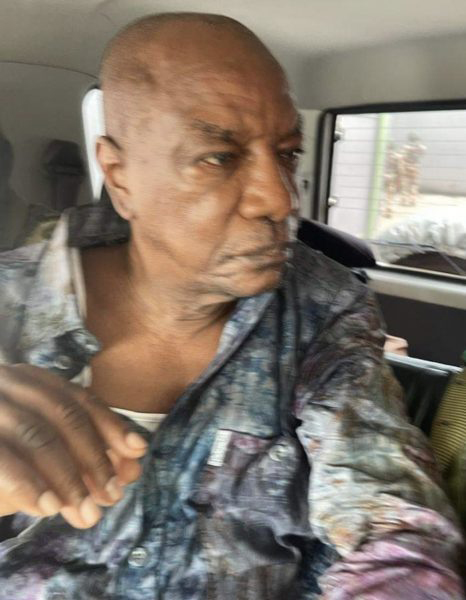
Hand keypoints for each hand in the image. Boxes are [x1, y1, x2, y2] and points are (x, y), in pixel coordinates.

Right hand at [0, 364, 147, 528]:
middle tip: (112, 496)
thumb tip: (134, 468)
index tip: (138, 451)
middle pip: (64, 414)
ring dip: (67, 476)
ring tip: (86, 512)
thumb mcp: (47, 461)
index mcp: (29, 381)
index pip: (79, 399)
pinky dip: (28, 483)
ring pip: (36, 434)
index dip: (111, 425)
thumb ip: (87, 460)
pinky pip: (3, 457)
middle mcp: (6, 381)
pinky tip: (48, 508)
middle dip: (94, 457)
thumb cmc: (5, 460)